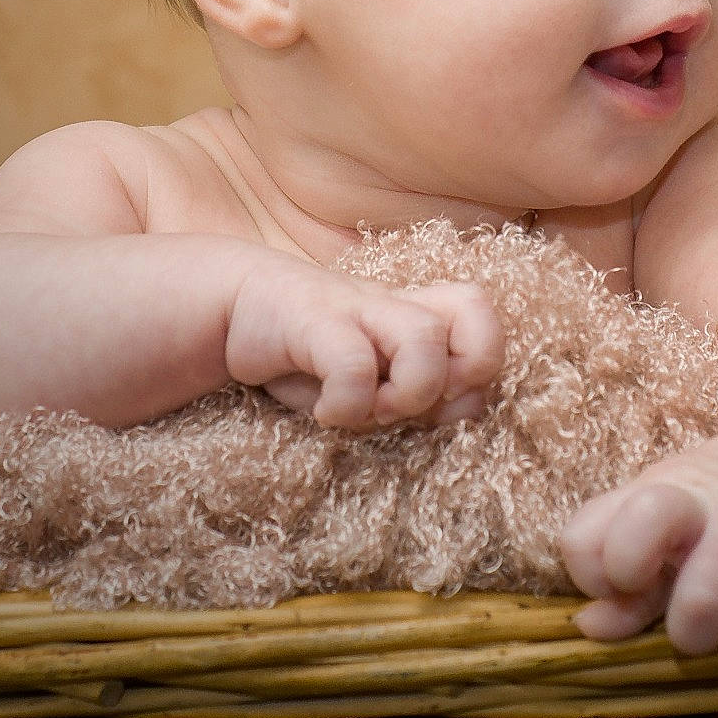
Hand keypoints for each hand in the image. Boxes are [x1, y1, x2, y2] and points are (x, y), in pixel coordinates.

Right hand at [225, 258, 502, 430]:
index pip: (485, 312)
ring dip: (408, 392)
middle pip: (476, 306)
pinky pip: (353, 364)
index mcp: (420, 314)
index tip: (440, 402)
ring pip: (425, 337)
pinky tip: (325, 413)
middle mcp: (397, 304)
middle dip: (464, 370)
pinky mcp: (312, 318)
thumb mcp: (374, 387)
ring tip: (370, 409)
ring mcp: (357, 306)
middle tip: (416, 400)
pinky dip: (348, 403)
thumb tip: (471, 403)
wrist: (231, 312)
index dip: (482, 364)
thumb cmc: (313, 359)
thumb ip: (426, 398)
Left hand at [559, 422, 717, 671]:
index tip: (628, 579)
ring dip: (697, 637)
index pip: (581, 541)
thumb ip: (624, 580)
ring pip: (699, 606)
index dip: (592, 576)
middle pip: (629, 552)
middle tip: (660, 596)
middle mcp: (693, 509)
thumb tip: (589, 625)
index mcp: (649, 495)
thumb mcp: (667, 524)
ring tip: (712, 627)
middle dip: (633, 592)